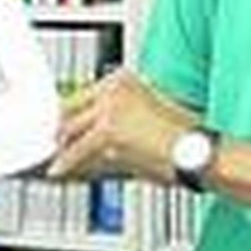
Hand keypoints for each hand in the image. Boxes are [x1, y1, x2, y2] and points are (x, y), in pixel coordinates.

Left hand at [48, 69, 200, 182]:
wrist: (196, 152)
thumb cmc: (181, 137)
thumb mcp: (148, 111)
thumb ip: (118, 114)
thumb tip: (92, 131)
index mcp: (122, 79)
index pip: (81, 95)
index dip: (68, 115)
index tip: (61, 125)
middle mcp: (113, 89)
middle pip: (70, 110)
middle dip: (60, 131)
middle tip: (53, 144)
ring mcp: (109, 111)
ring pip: (70, 131)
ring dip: (61, 148)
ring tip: (56, 160)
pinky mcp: (107, 134)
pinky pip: (76, 152)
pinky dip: (65, 164)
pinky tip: (58, 170)